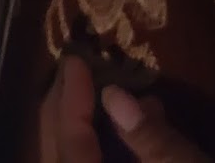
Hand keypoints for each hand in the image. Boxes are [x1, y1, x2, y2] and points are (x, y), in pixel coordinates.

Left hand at [40, 56, 213, 162]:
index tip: (75, 61)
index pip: (72, 153)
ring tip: (103, 91)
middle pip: (62, 162)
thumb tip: (114, 97)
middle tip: (73, 70)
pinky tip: (140, 131)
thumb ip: (152, 142)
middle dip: (65, 114)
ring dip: (86, 133)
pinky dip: (110, 158)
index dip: (70, 105)